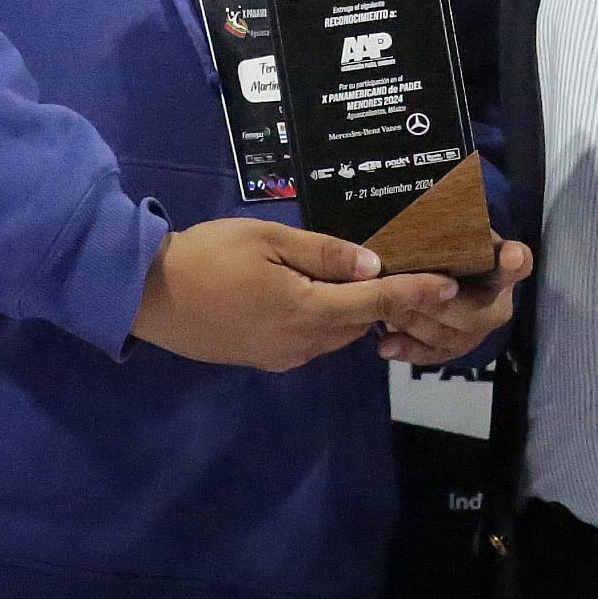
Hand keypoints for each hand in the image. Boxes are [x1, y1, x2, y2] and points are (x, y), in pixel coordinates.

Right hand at [131, 218, 461, 372]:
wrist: (147, 295)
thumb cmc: (208, 256)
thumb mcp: (268, 239)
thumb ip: (325, 253)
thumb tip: (373, 264)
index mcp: (308, 311)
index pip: (376, 303)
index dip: (414, 292)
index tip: (450, 284)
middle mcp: (302, 344)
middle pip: (357, 322)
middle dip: (378, 298)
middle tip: (391, 264)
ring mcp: (281, 356)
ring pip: (333, 333)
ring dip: (345, 309)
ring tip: (343, 273)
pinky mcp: (262, 359)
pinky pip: (307, 340)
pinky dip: (318, 319)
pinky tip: (302, 291)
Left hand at [377, 241, 532, 364]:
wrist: (433, 270)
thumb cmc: (441, 244)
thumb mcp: (445, 228)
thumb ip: (443, 227)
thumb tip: (425, 209)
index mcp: (503, 263)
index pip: (518, 263)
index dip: (514, 262)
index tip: (510, 257)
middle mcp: (498, 301)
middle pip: (476, 313)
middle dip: (438, 306)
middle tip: (404, 294)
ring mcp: (477, 329)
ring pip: (451, 337)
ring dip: (416, 325)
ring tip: (385, 312)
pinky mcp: (454, 348)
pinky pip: (434, 354)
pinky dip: (409, 350)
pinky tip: (386, 345)